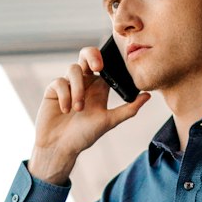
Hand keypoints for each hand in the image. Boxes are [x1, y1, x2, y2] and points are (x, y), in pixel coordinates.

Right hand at [29, 45, 149, 183]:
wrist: (60, 147)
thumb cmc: (84, 136)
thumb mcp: (109, 122)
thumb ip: (128, 109)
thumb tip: (148, 96)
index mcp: (99, 87)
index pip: (104, 64)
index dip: (107, 58)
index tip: (109, 67)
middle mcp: (84, 82)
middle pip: (86, 54)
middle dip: (92, 55)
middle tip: (97, 67)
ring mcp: (68, 85)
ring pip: (73, 69)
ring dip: (78, 88)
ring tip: (78, 109)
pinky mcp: (53, 90)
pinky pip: (59, 82)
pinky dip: (64, 95)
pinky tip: (66, 110)